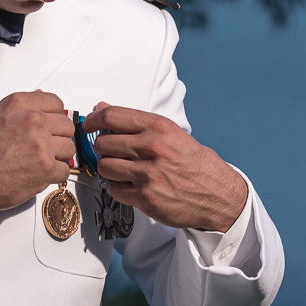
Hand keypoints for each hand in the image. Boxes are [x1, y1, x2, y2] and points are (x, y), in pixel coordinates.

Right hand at [0, 91, 75, 215]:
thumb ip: (22, 108)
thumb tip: (40, 97)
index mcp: (20, 104)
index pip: (56, 103)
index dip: (54, 117)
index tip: (49, 127)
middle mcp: (33, 120)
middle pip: (66, 126)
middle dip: (58, 138)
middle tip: (44, 148)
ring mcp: (41, 144)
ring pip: (69, 149)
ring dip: (58, 157)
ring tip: (39, 163)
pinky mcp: (45, 168)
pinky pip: (64, 171)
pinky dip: (54, 176)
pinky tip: (37, 175)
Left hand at [83, 102, 247, 232]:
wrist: (219, 194)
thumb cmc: (194, 163)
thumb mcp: (170, 133)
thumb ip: (136, 123)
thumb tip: (102, 108)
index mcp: (159, 127)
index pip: (111, 116)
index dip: (92, 120)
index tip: (87, 125)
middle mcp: (152, 148)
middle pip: (102, 143)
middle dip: (103, 149)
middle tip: (113, 153)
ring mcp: (148, 174)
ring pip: (104, 166)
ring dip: (110, 169)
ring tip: (125, 171)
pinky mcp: (145, 197)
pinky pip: (114, 189)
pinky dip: (120, 188)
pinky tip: (134, 186)